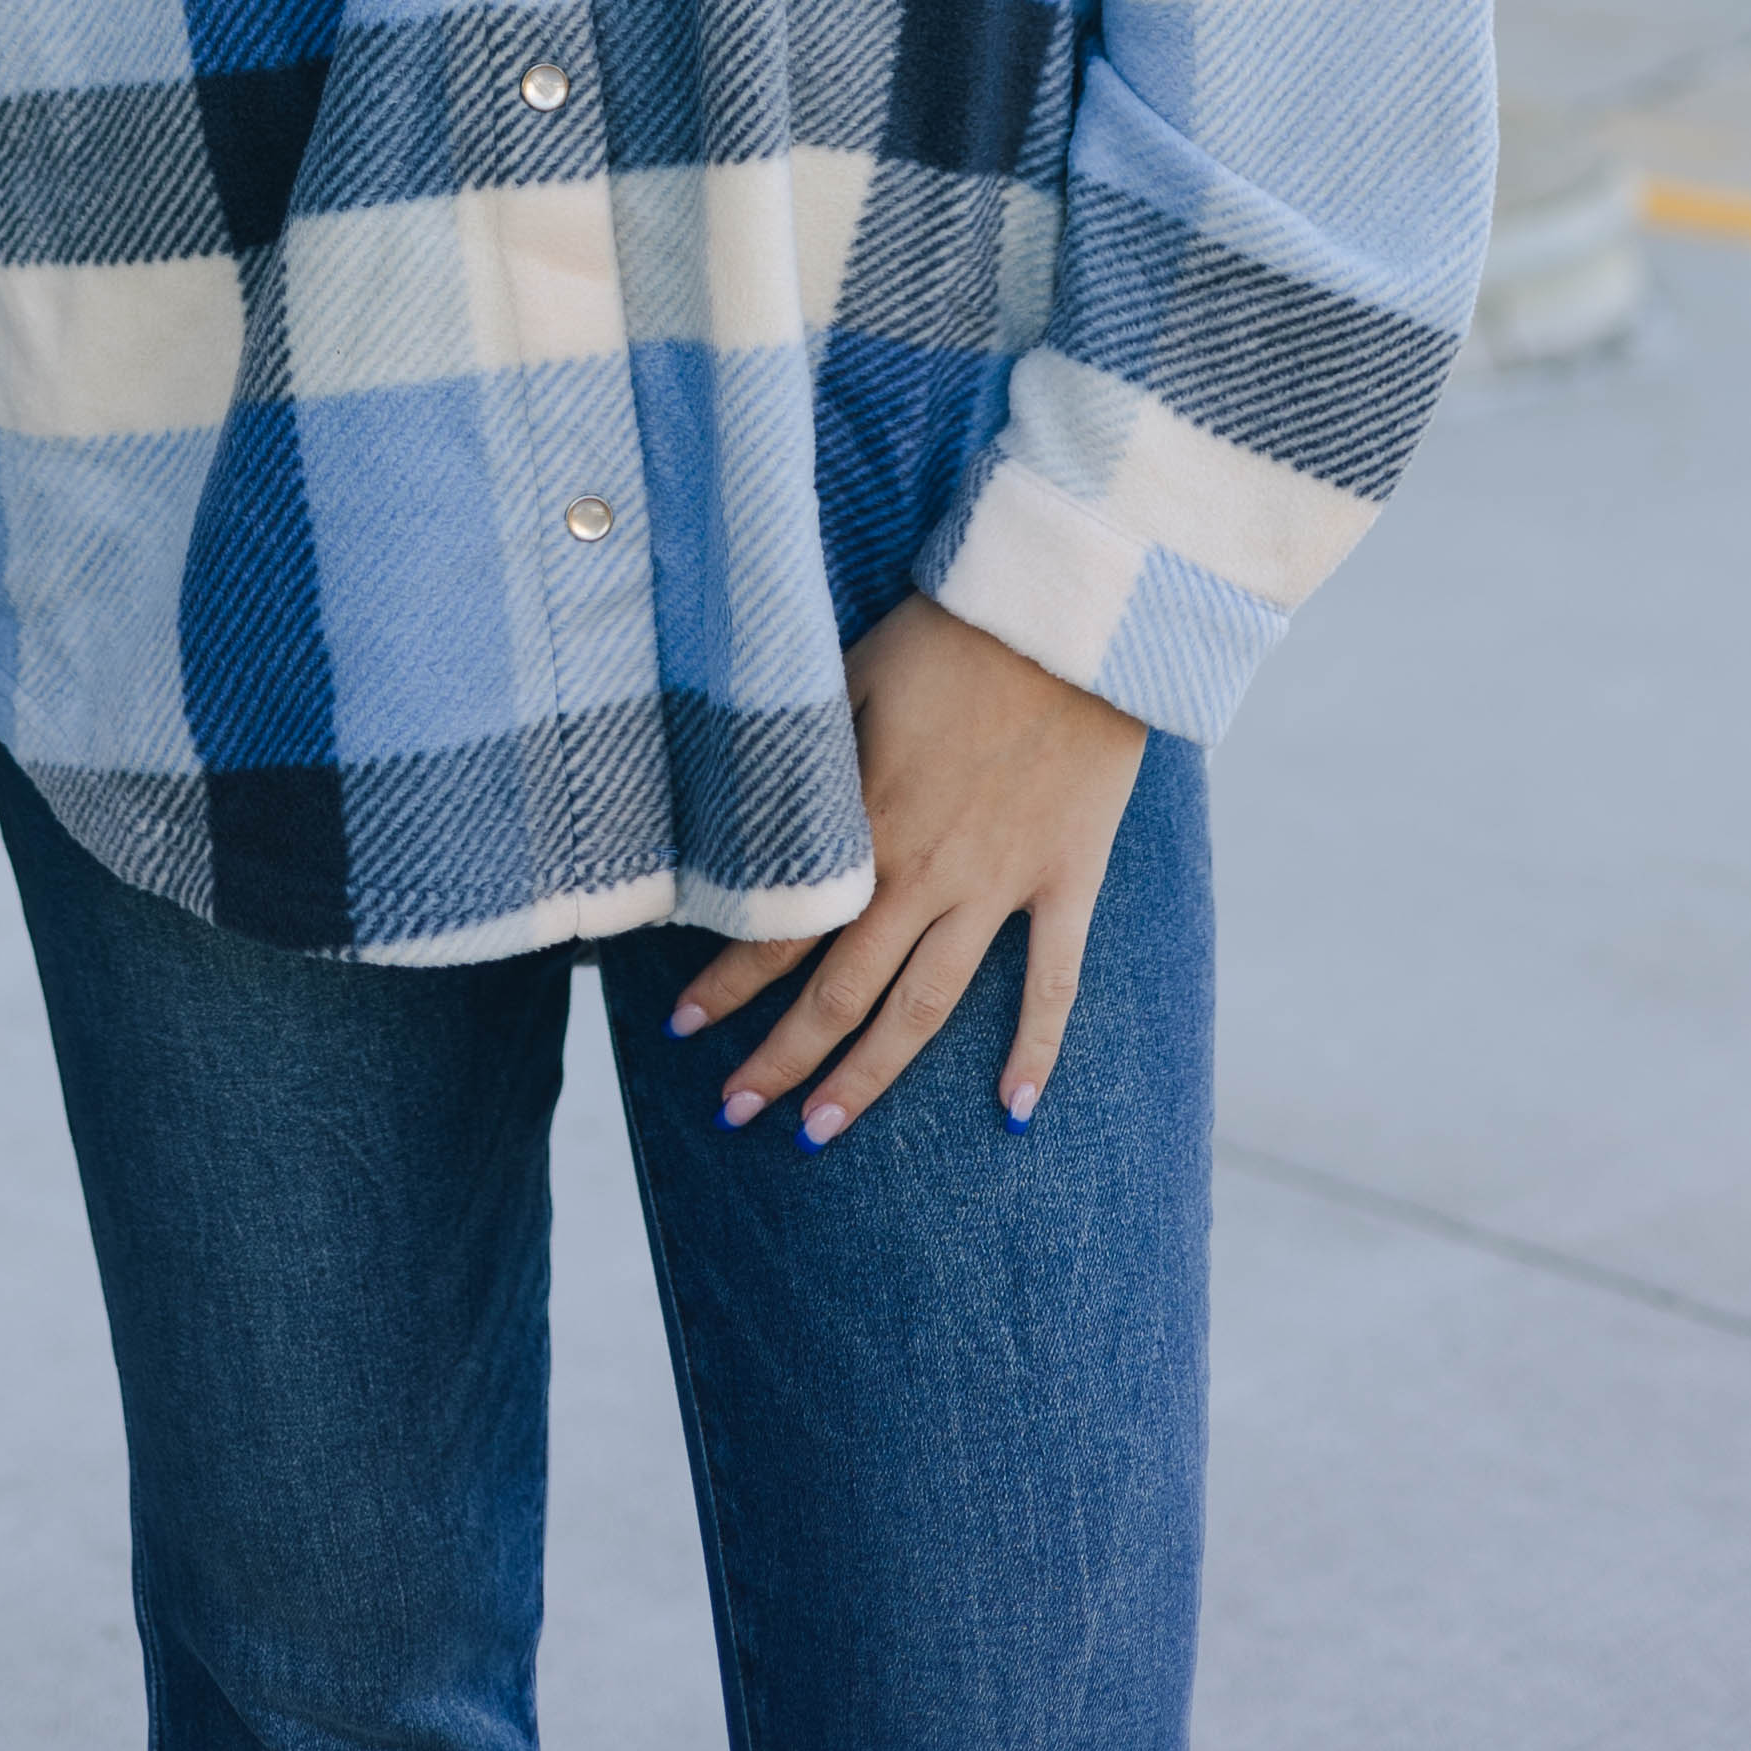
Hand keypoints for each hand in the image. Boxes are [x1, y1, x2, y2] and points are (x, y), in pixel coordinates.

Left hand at [670, 592, 1145, 1141]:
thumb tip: (744, 810)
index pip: (780, 928)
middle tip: (735, 1111)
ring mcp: (999, 886)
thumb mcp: (847, 676)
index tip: (683, 1030)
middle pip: (841, 991)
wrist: (1066, 619)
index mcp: (864, 824)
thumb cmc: (947, 635)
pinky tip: (1011, 1113)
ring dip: (870, 1077)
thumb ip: (801, 756)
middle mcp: (924, 873)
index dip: (727, 984)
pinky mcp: (1066, 881)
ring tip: (821, 1132)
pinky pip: (1052, 984)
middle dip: (782, 1058)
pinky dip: (1033, 1051)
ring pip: (924, 1008)